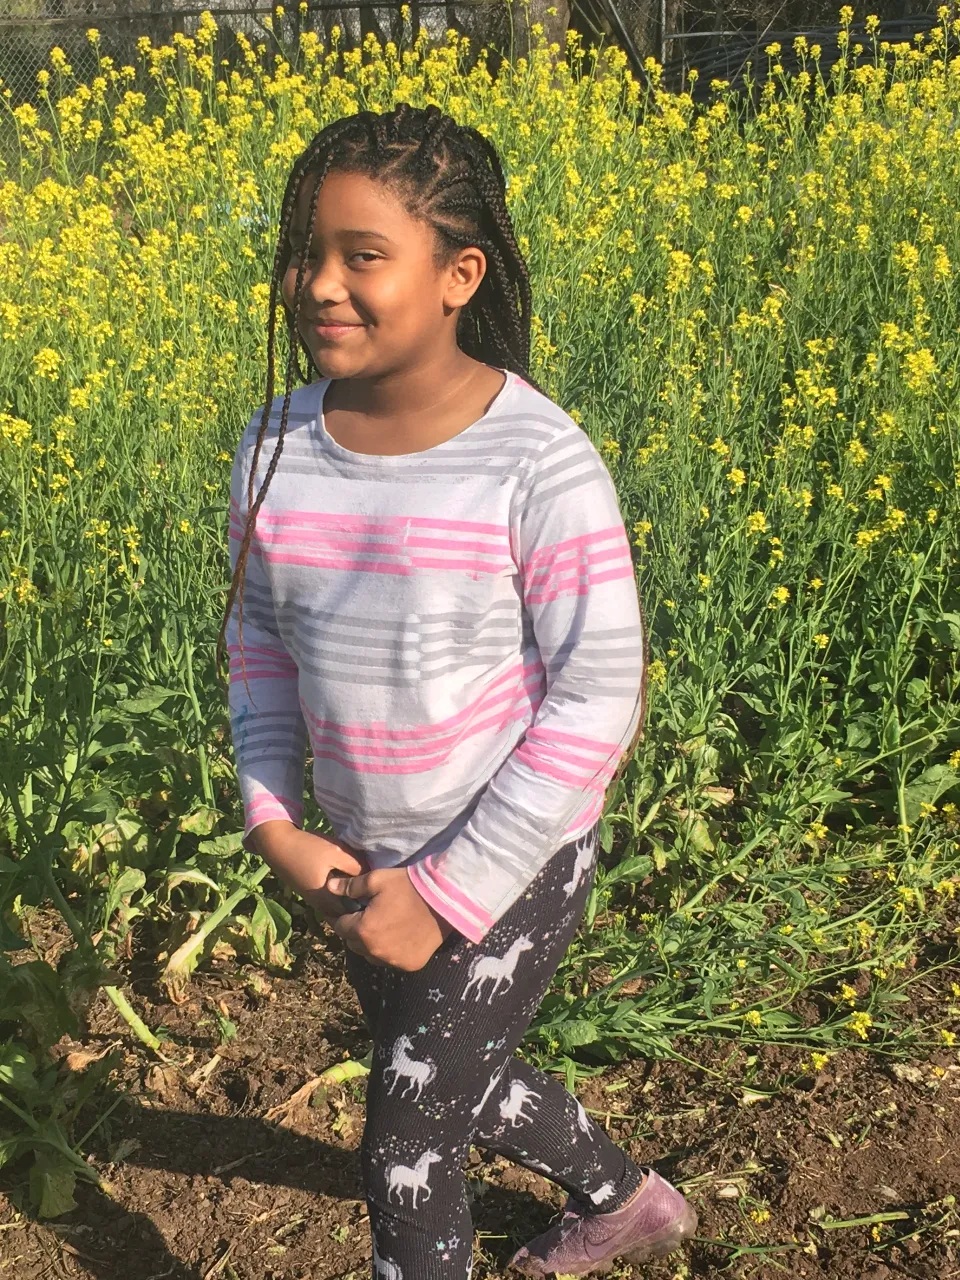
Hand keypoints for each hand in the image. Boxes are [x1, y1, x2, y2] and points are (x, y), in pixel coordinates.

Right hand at [251, 822, 367, 921]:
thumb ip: (356, 866)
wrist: (278, 845)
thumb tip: (371, 877)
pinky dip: (342, 897)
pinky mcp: (313, 894)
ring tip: (366, 889)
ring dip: (352, 902)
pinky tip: (350, 883)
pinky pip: (333, 902)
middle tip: (376, 895)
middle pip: (348, 914)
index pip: (355, 913)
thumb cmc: (309, 849)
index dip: (369, 906)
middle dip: (362, 907)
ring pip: (340, 908)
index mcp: (328, 900)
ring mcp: (316, 902)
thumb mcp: (337, 853)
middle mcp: (321, 906)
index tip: (381, 895)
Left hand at [325, 867, 455, 969]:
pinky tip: (398, 936)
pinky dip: (390, 951)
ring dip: (371, 944)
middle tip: (365, 916)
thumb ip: (350, 887)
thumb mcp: (376, 880)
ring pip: (371, 955)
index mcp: (363, 930)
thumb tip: (329, 887)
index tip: (347, 910)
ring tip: (382, 926)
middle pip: (354, 944)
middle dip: (356, 930)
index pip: (340, 927)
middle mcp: (375, 951)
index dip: (341, 917)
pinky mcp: (410, 965)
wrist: (444, 899)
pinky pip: (391, 961)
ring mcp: (393, 961)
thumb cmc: (408, 886)